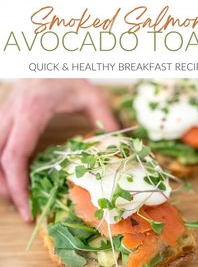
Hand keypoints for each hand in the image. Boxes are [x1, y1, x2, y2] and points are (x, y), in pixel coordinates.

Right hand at [0, 79, 117, 220]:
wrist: (47, 58)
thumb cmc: (68, 74)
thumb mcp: (91, 95)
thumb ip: (104, 118)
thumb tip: (117, 144)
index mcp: (32, 111)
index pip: (14, 156)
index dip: (17, 186)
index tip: (26, 208)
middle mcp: (12, 114)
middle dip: (6, 188)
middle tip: (24, 208)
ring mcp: (4, 115)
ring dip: (0, 178)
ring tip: (18, 196)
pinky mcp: (4, 118)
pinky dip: (0, 165)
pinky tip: (13, 175)